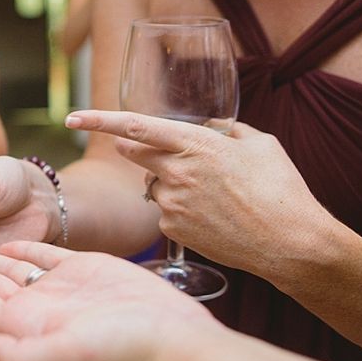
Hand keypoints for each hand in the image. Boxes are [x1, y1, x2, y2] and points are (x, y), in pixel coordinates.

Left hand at [0, 241, 218, 360]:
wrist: (175, 339)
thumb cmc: (124, 352)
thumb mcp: (65, 352)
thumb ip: (17, 355)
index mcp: (28, 327)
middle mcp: (39, 309)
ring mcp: (61, 289)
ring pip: (11, 270)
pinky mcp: (84, 270)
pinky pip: (45, 254)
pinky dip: (24, 247)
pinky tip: (7, 241)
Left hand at [65, 110, 330, 275]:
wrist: (290, 243)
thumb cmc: (280, 189)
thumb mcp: (259, 144)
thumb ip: (226, 130)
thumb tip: (209, 126)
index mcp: (195, 144)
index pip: (134, 125)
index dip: (98, 120)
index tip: (71, 117)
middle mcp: (176, 171)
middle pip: (135, 152)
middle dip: (136, 148)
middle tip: (161, 154)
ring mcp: (171, 203)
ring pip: (152, 184)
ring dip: (168, 182)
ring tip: (211, 195)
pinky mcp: (172, 229)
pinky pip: (164, 211)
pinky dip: (180, 209)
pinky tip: (211, 217)